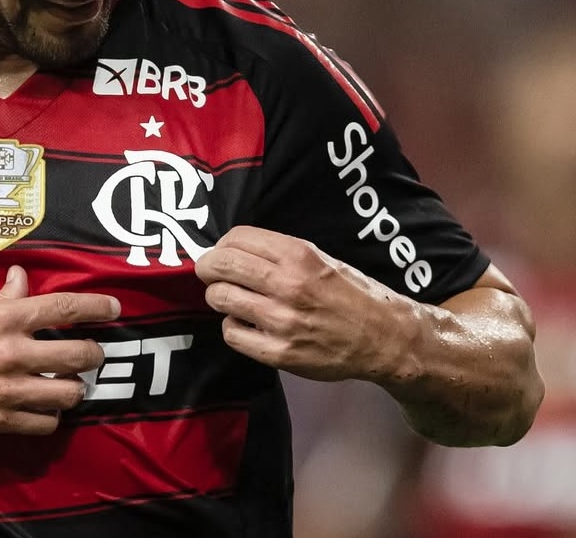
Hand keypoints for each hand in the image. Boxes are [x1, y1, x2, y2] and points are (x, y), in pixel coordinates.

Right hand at [0, 266, 119, 434]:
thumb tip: (21, 280)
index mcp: (2, 318)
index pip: (64, 308)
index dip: (96, 305)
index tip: (114, 306)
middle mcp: (11, 353)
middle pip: (78, 354)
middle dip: (93, 352)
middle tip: (91, 351)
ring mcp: (6, 390)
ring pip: (69, 393)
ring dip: (75, 386)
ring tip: (69, 381)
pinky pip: (45, 423)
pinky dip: (52, 415)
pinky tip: (46, 407)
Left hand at [195, 225, 411, 382]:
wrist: (384, 338)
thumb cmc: (350, 294)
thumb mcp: (318, 257)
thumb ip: (278, 252)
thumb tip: (232, 249)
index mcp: (297, 255)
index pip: (236, 238)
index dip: (221, 244)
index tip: (221, 252)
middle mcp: (287, 284)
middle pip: (220, 265)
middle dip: (207, 267)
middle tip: (209, 273)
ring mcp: (282, 320)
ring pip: (219, 298)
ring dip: (218, 296)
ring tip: (230, 299)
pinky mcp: (280, 352)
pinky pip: (232, 333)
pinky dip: (232, 327)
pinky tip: (245, 323)